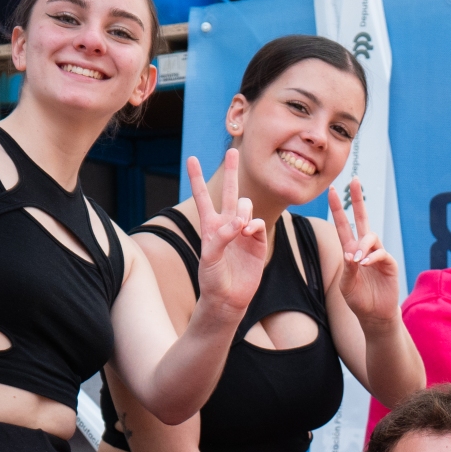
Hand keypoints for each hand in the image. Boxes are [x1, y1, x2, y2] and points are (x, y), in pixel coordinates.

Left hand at [190, 150, 267, 317]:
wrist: (228, 299)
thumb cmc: (212, 279)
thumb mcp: (209, 258)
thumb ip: (221, 236)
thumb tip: (240, 221)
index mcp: (209, 226)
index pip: (203, 197)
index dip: (197, 178)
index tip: (192, 158)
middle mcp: (227, 225)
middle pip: (231, 192)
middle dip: (232, 172)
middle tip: (233, 152)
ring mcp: (244, 232)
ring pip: (246, 205)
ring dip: (243, 211)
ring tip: (240, 228)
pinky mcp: (258, 241)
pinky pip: (258, 222)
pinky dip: (254, 225)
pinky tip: (248, 232)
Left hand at [328, 179, 401, 326]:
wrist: (375, 316)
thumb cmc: (358, 300)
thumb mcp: (346, 285)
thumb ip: (347, 269)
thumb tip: (350, 253)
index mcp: (351, 251)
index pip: (343, 225)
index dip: (338, 208)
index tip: (331, 190)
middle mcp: (365, 248)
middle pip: (362, 218)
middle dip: (357, 200)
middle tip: (355, 181)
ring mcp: (378, 254)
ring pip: (371, 237)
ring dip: (363, 245)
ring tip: (358, 260)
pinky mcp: (389, 263)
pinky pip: (381, 253)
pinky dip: (372, 257)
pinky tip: (366, 264)